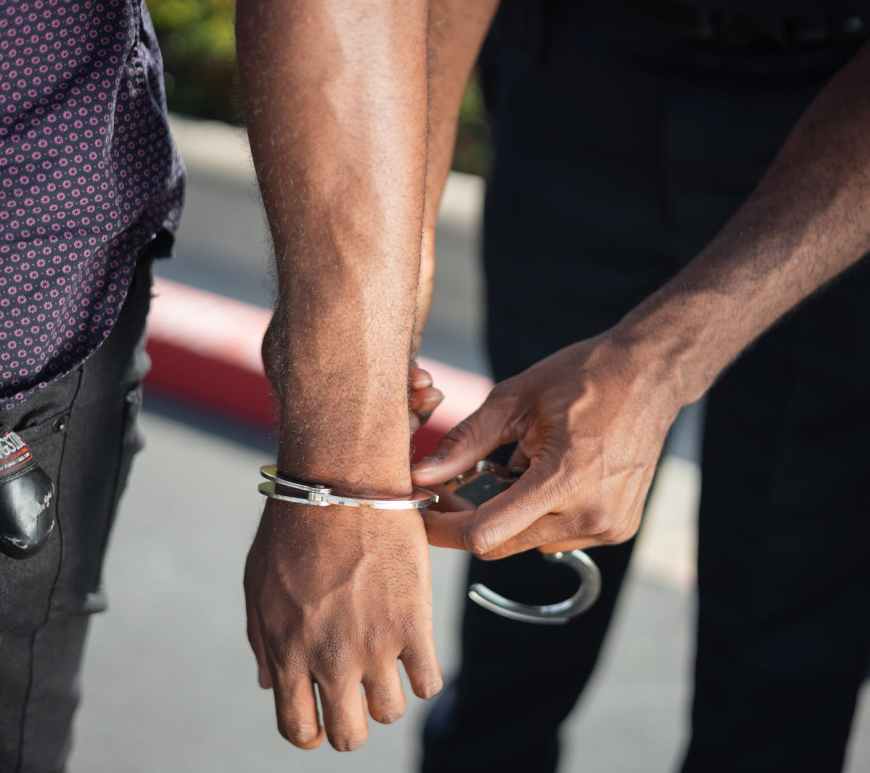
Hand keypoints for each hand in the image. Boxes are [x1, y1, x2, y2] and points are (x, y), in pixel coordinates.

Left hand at [244, 501, 441, 750]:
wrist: (342, 486)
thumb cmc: (294, 529)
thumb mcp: (258, 587)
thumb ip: (263, 642)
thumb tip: (268, 684)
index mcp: (287, 653)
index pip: (299, 729)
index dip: (313, 732)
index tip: (324, 720)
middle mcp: (330, 659)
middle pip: (348, 736)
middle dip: (352, 723)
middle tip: (358, 695)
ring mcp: (375, 645)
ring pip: (390, 712)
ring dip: (388, 694)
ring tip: (387, 660)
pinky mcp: (413, 623)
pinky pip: (429, 682)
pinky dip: (424, 675)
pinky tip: (415, 649)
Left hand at [411, 335, 680, 558]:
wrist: (648, 376)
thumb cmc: (582, 378)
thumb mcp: (515, 401)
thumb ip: (465, 443)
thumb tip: (422, 475)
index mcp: (563, 479)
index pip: (486, 533)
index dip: (444, 530)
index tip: (421, 514)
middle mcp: (590, 513)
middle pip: (503, 543)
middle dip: (470, 520)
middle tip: (454, 488)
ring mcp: (608, 525)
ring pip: (529, 543)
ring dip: (508, 517)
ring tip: (514, 470)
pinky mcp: (618, 528)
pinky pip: (559, 537)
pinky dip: (540, 515)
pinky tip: (548, 478)